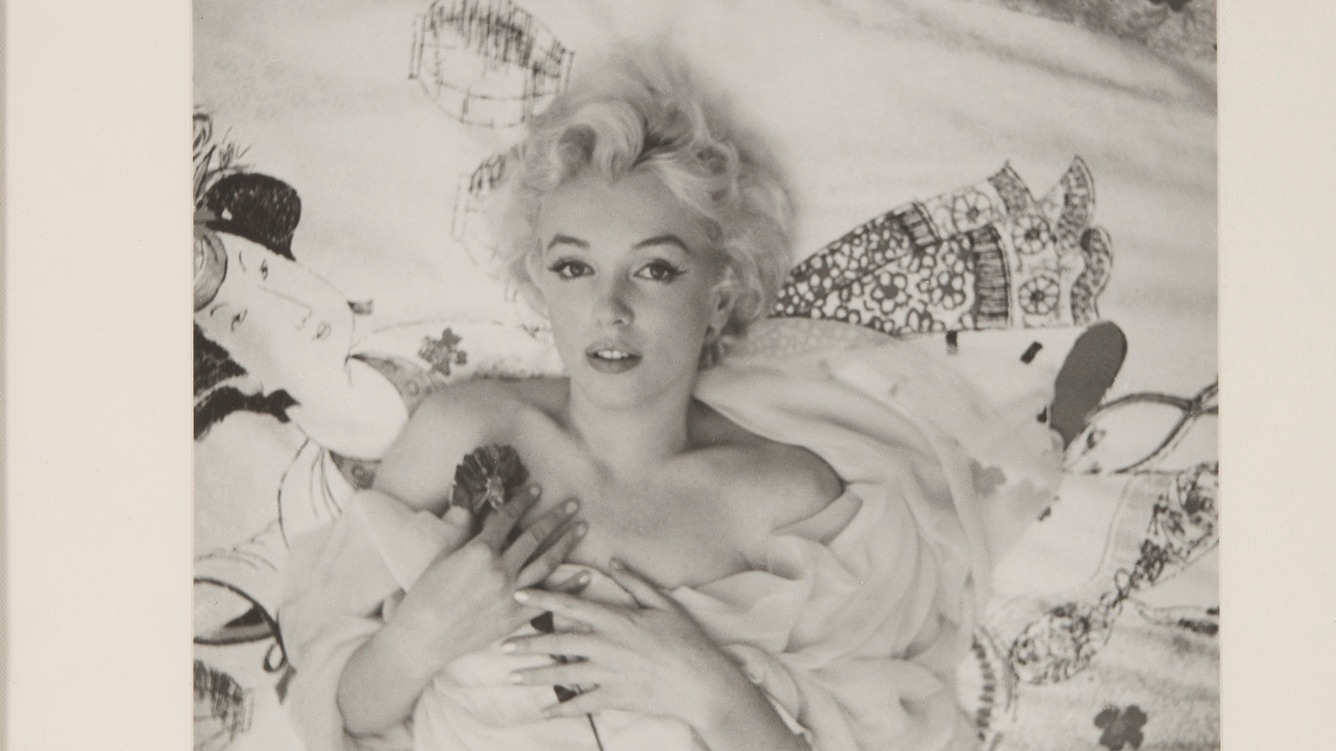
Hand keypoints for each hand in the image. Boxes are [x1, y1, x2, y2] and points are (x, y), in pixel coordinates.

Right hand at [386, 487, 587, 673]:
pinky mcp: (515, 617)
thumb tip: (472, 508)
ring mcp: (510, 594)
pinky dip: (568, 587)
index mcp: (480, 551)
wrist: (423, 637)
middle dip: (556, 517)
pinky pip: (548, 599)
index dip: (523, 501)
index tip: (537, 489)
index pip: (507, 518)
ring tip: (582, 528)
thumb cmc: (425, 595)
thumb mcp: (442, 556)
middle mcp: (500, 570)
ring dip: (567, 543)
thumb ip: (462, 532)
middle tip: (573, 503)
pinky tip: (585, 575)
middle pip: (534, 537)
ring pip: (547, 563)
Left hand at [502, 559, 752, 731]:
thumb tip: (614, 561)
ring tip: (512, 676)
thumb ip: (635, 582)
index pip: (571, 606)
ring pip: (562, 674)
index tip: (519, 593)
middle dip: (528, 642)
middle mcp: (605, 645)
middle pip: (558, 642)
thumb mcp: (663, 604)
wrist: (701, 682)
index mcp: (615, 619)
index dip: (543, 598)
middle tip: (502, 643)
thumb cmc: (686, 640)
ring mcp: (607, 673)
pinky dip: (560, 710)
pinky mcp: (613, 697)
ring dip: (534, 674)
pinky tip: (542, 713)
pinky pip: (580, 705)